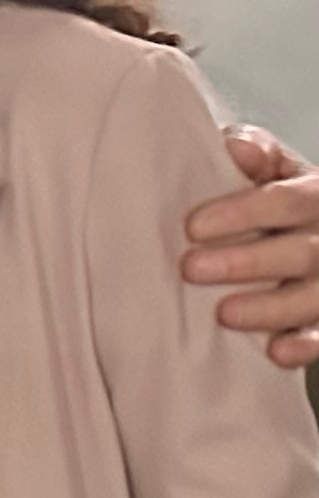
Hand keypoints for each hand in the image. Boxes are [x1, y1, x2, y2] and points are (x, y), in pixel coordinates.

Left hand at [185, 127, 318, 371]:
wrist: (309, 236)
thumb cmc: (279, 202)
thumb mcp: (274, 172)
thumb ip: (256, 154)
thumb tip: (234, 147)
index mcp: (317, 195)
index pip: (288, 201)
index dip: (244, 212)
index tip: (193, 227)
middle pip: (303, 252)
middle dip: (247, 262)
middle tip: (191, 268)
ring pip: (316, 296)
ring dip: (271, 307)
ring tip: (225, 313)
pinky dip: (306, 344)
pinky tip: (276, 351)